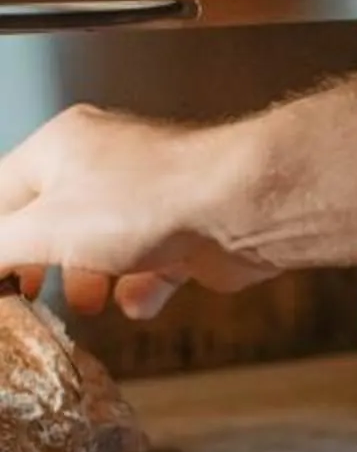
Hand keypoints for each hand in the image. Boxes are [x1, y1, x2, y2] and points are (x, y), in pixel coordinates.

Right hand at [0, 106, 275, 320]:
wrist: (239, 208)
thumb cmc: (145, 202)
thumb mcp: (44, 229)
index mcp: (60, 148)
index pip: (4, 191)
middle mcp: (104, 165)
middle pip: (52, 220)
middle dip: (39, 263)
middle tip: (27, 297)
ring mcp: (149, 197)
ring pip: (102, 243)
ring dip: (89, 279)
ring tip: (87, 303)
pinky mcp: (186, 230)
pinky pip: (152, 264)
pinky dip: (141, 287)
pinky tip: (138, 303)